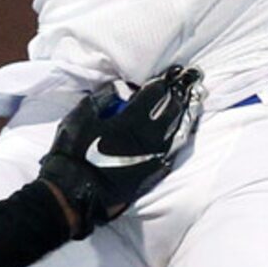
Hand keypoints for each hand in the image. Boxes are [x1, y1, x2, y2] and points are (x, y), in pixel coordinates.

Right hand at [38, 66, 203, 237]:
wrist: (75, 194)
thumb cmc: (73, 154)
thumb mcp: (79, 118)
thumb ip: (101, 99)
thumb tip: (119, 88)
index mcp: (132, 120)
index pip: (156, 94)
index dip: (167, 80)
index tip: (175, 71)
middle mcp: (149, 137)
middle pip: (174, 110)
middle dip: (183, 92)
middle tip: (191, 80)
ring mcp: (154, 157)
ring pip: (178, 131)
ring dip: (188, 113)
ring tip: (194, 100)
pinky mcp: (153, 174)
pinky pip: (173, 152)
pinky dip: (179, 139)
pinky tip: (183, 132)